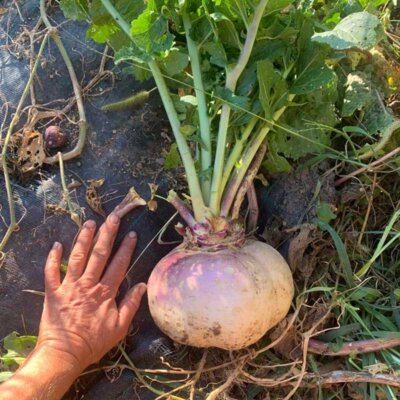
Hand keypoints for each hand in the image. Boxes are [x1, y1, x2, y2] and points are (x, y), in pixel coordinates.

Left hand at [37, 214, 146, 370]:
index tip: (132, 234)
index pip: (119, 265)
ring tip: (90, 222)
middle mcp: (88, 284)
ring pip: (77, 257)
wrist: (64, 355)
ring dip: (84, 239)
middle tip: (113, 217)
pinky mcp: (53, 292)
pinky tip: (57, 244)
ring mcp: (69, 286)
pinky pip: (51, 271)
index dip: (126, 248)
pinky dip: (53, 258)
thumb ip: (131, 304)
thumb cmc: (94, 342)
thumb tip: (142, 285)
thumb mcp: (120, 327)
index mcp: (105, 292)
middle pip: (99, 255)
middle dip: (107, 234)